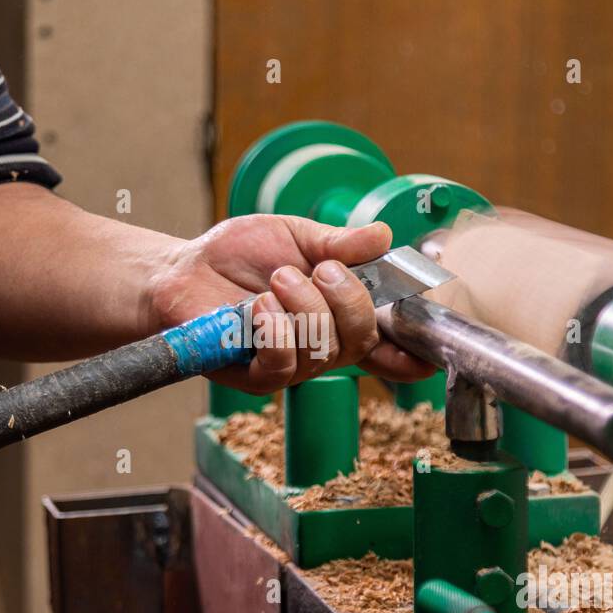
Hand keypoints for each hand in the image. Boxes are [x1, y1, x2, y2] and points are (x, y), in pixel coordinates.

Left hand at [148, 214, 435, 392]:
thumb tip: (384, 236)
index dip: (411, 353)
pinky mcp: (258, 376)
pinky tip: (259, 308)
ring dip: (303, 305)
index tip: (429, 353)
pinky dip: (277, 329)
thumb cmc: (238, 256)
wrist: (184, 269)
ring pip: (325, 348)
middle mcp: (323, 346)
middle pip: (364, 338)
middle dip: (348, 297)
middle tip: (317, 269)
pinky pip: (285, 364)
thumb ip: (339, 243)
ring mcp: (293, 364)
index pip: (385, 342)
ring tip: (274, 281)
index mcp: (339, 314)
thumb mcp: (295, 236)